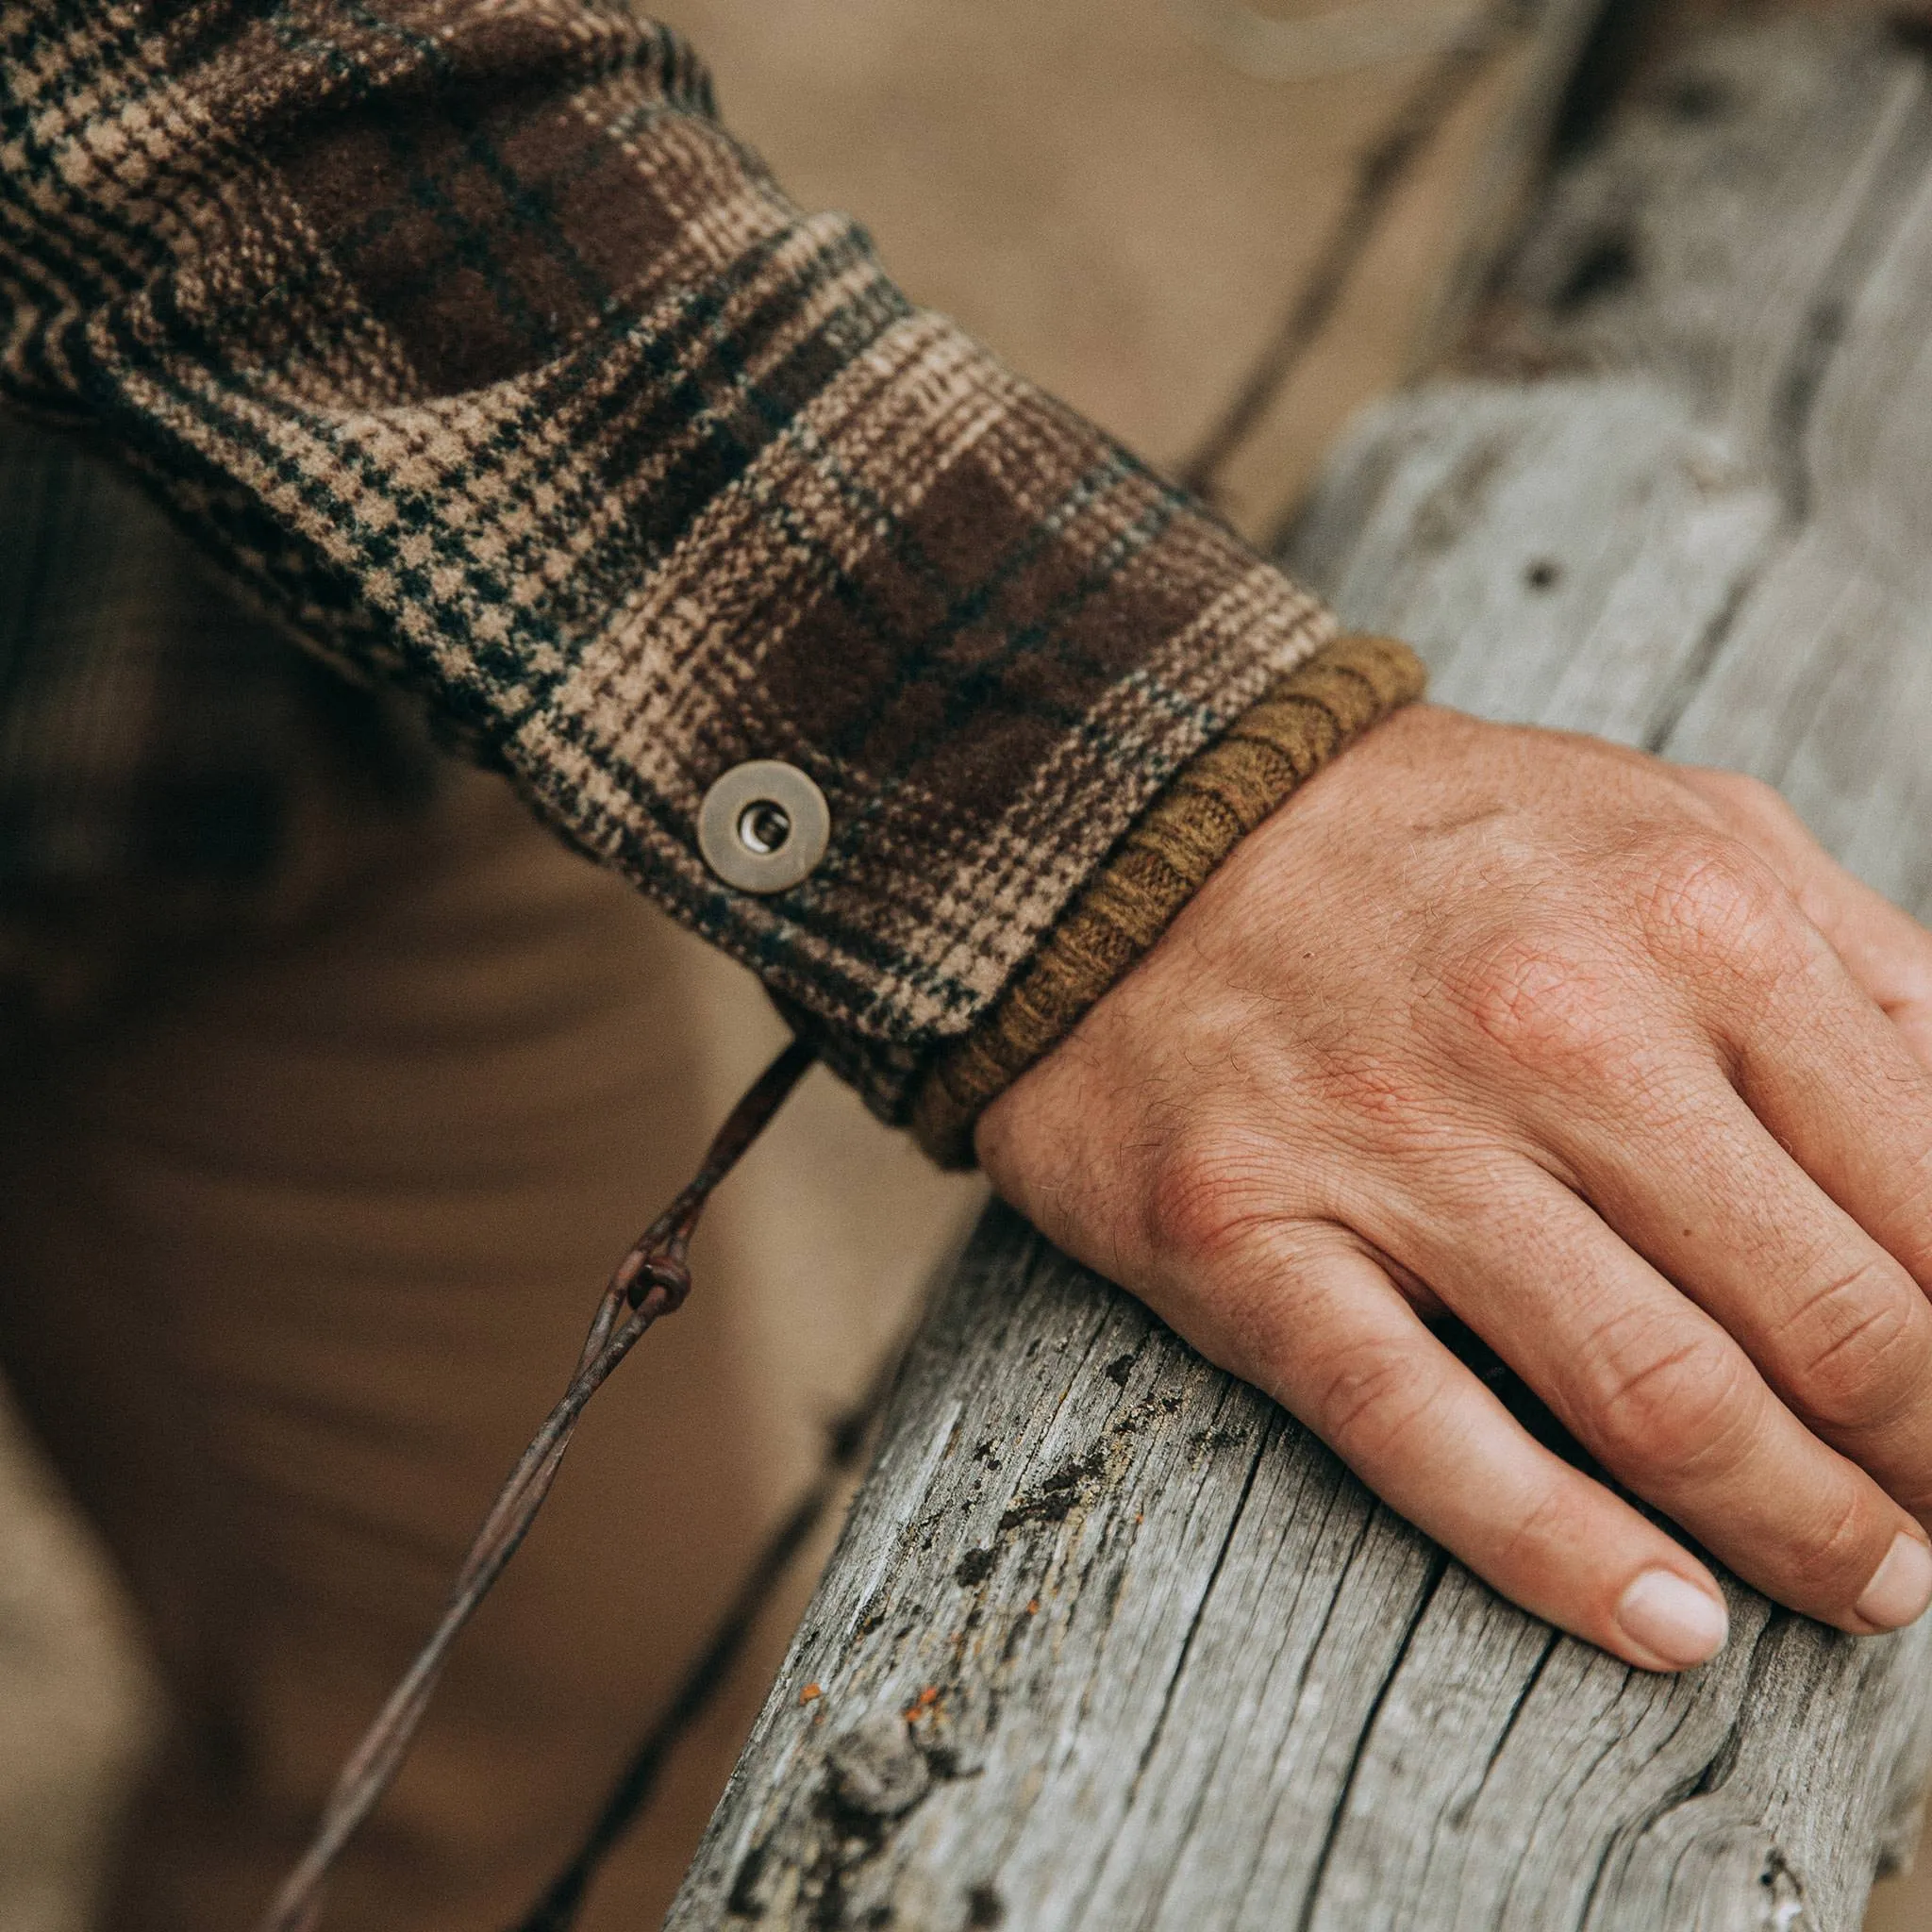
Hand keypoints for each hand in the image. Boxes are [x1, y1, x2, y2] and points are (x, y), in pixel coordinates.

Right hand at [977, 704, 1931, 1670]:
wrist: (1145, 831)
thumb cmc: (1445, 849)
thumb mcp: (1688, 835)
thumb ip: (1869, 978)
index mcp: (1697, 924)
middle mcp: (1556, 1032)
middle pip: (1825, 1322)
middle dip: (1926, 1464)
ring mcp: (1389, 1144)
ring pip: (1653, 1397)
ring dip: (1797, 1532)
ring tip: (1862, 1585)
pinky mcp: (1249, 1235)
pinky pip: (1421, 1431)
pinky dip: (1561, 1556)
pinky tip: (1666, 1625)